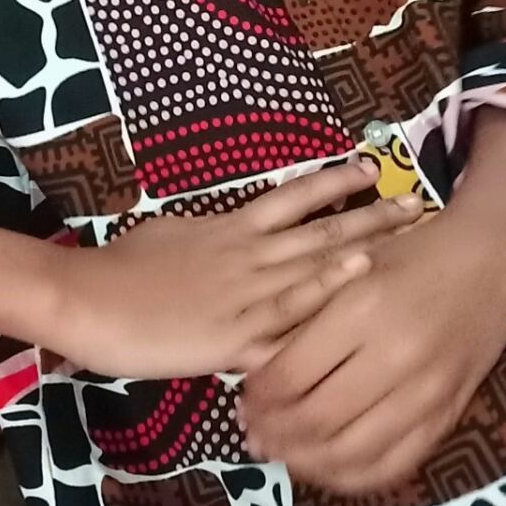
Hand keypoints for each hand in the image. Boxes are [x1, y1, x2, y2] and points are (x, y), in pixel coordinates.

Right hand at [49, 159, 425, 379]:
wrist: (89, 300)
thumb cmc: (120, 268)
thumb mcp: (170, 235)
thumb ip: (207, 235)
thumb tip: (226, 231)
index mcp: (229, 228)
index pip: (293, 198)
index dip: (334, 182)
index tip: (371, 169)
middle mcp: (247, 254)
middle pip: (320, 228)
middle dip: (370, 215)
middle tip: (416, 200)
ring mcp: (245, 294)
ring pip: (315, 265)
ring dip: (363, 248)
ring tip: (405, 233)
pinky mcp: (235, 336)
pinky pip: (289, 320)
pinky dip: (326, 302)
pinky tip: (357, 289)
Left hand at [234, 208, 505, 496]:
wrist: (487, 260)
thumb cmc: (408, 254)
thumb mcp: (349, 270)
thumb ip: (307, 318)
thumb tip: (260, 377)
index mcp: (361, 310)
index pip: (291, 375)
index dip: (258, 397)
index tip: (244, 399)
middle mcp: (394, 356)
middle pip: (316, 420)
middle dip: (274, 434)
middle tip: (253, 433)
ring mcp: (426, 392)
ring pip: (352, 452)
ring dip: (306, 462)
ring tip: (282, 453)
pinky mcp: (448, 416)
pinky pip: (394, 466)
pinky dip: (353, 477)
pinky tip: (327, 467)